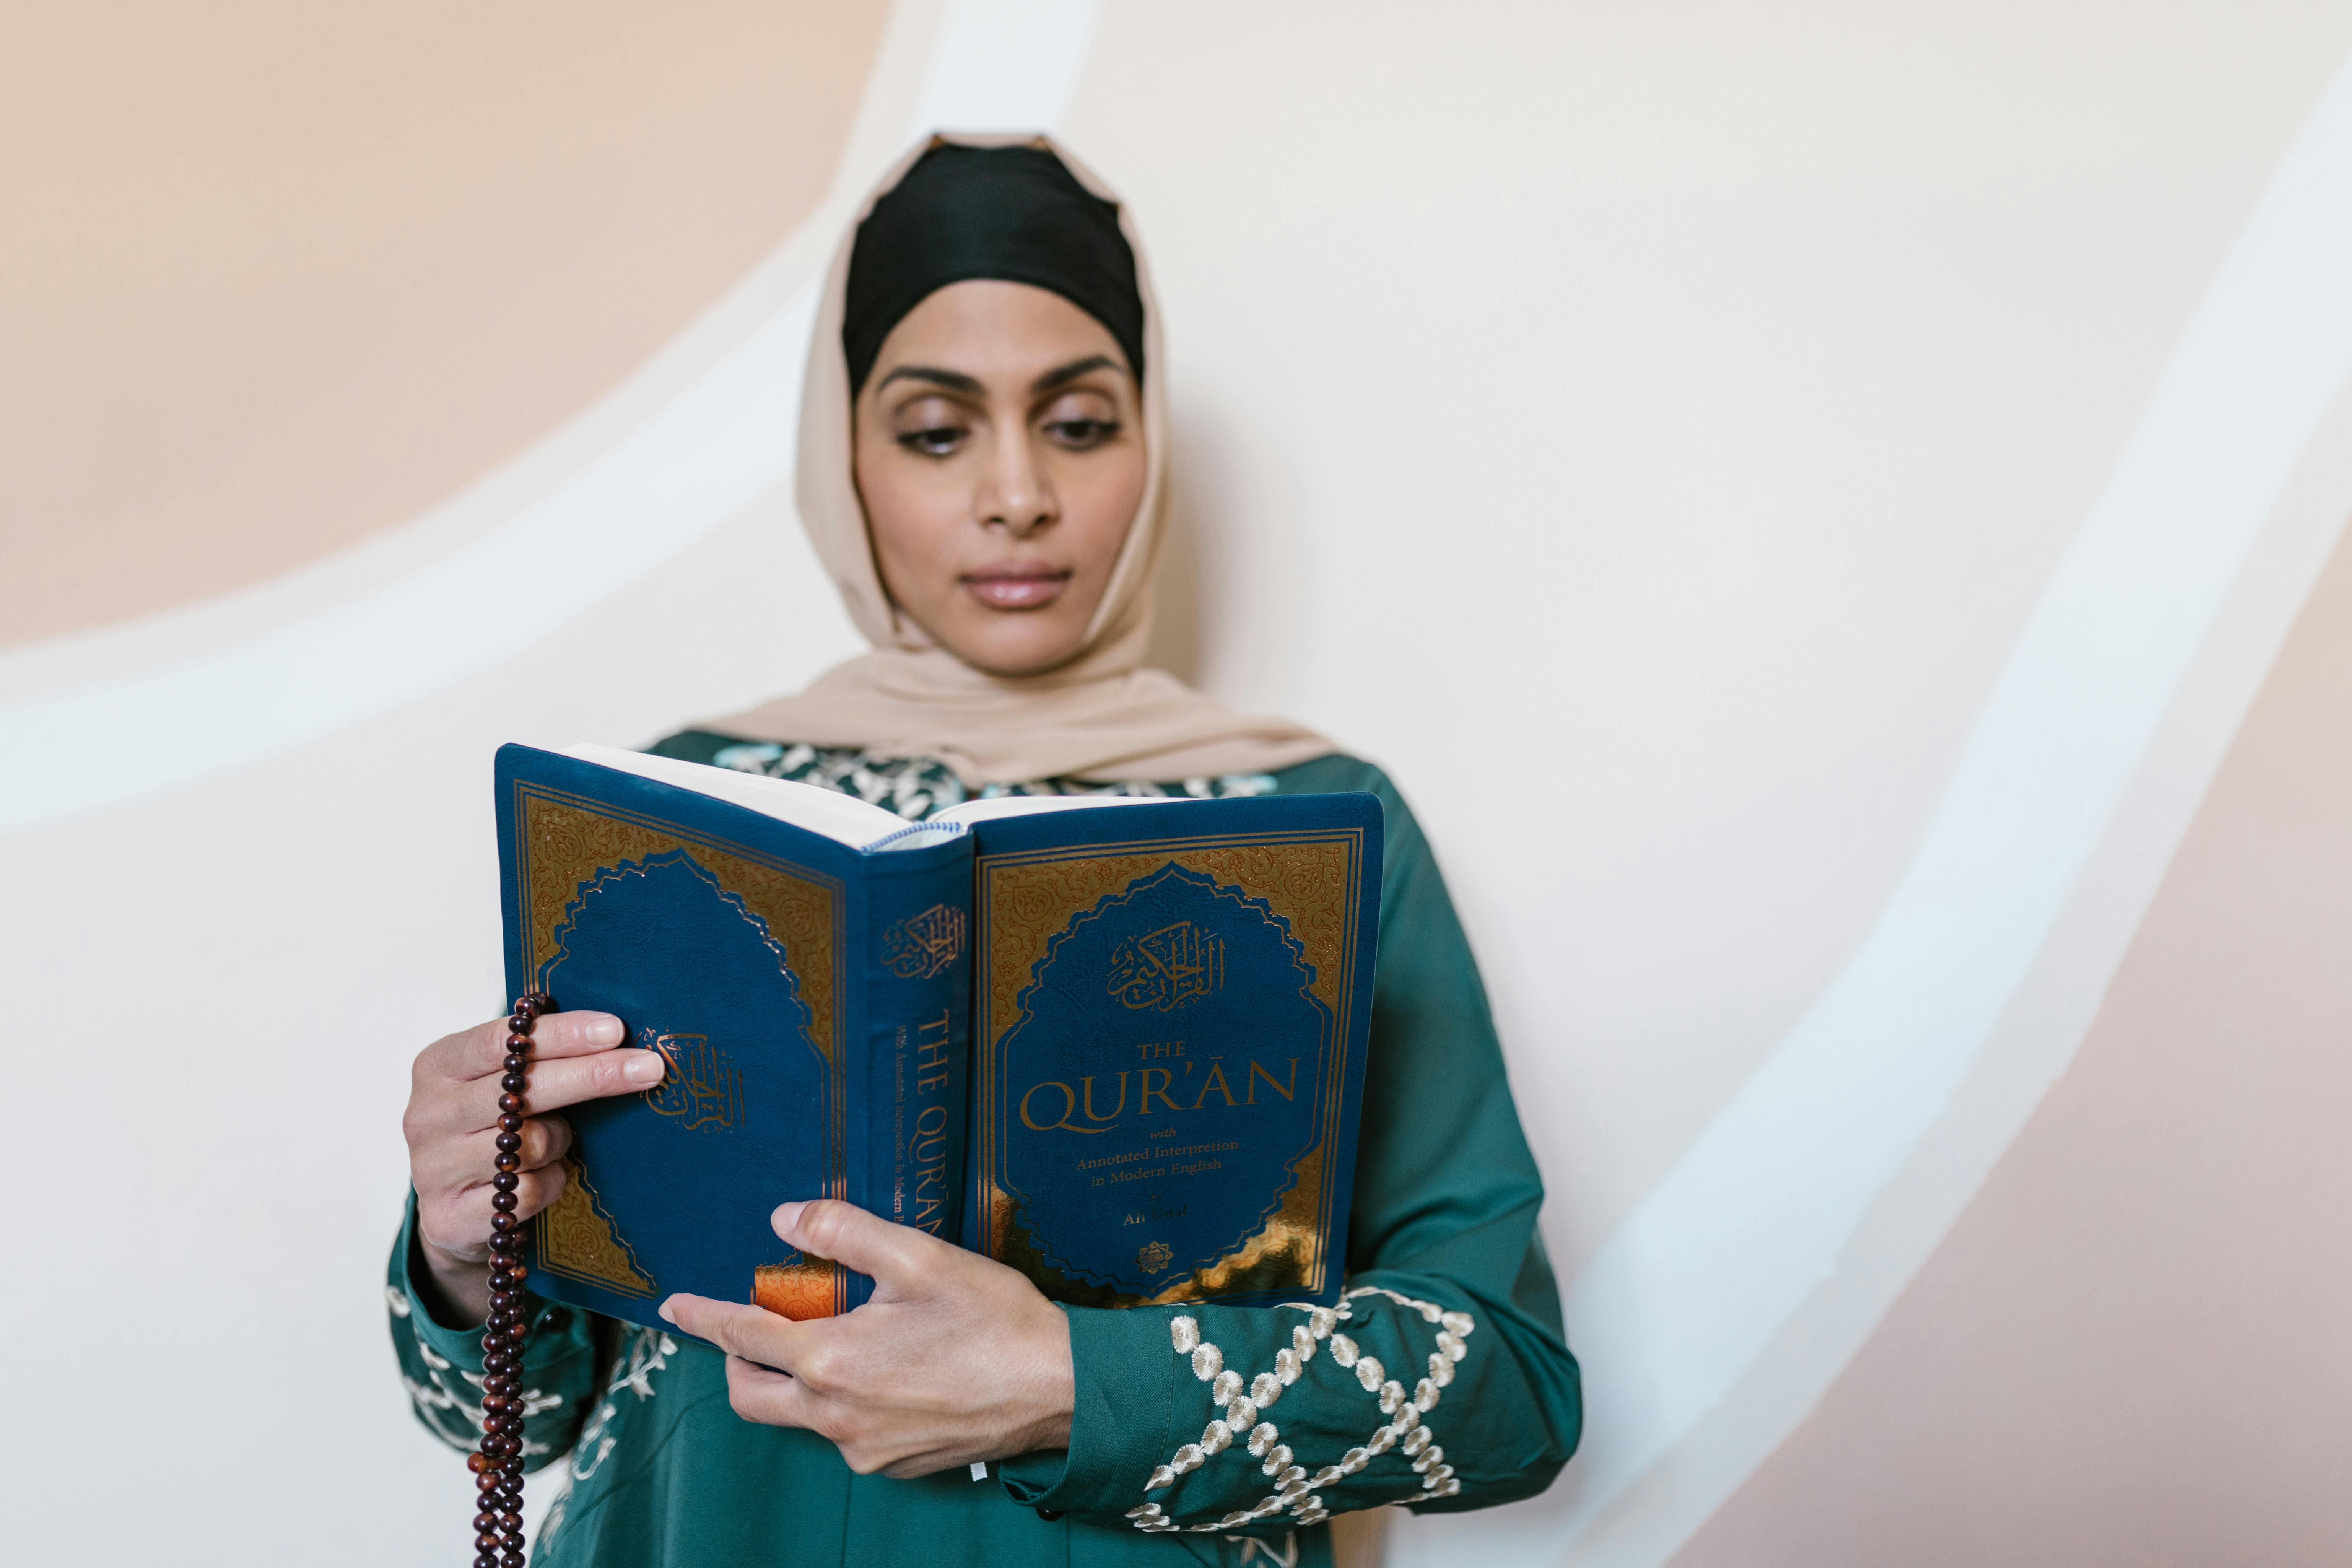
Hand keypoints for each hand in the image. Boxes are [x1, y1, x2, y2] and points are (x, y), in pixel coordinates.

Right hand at [401, 1010, 665, 1324]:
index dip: (562, 1034)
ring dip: (563, 1140)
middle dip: (593, 1075)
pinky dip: (553, 1183)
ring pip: (531, 1143)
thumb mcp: (503, 1082)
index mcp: (438, 1066)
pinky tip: (550, 1178)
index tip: (616, 1029)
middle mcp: (427, 1114)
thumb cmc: (493, 1128)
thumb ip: (537, 1057)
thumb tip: (616, 1035)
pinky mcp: (451, 1217)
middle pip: (523, 1090)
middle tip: (648, 1067)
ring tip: (563, 1141)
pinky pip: (530, 1192)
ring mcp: (434, 1168)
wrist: (456, 1210)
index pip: (502, 1040)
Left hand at [660, 1200, 1074, 1477]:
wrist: (1059, 1387)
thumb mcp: (918, 1256)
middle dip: (739, 1359)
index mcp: (831, 1361)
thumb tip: (784, 1219)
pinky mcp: (891, 1464)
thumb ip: (843, 1231)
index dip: (703, 1317)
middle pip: (750, 1394)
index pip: (742, 1335)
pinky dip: (844, 1400)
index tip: (674, 1308)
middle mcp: (834, 1415)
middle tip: (760, 1324)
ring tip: (848, 1337)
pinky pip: (843, 1432)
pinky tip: (890, 1369)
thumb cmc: (993, 1318)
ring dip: (800, 1378)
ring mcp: (862, 1448)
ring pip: (799, 1414)